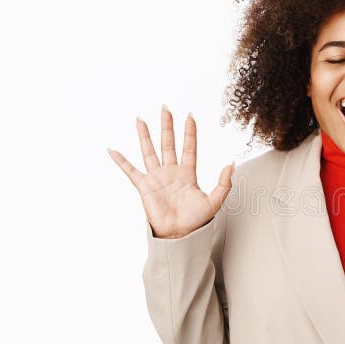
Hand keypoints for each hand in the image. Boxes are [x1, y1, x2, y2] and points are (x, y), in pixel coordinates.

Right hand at [107, 104, 234, 238]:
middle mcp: (171, 173)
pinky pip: (130, 171)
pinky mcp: (145, 187)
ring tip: (140, 119)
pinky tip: (113, 149)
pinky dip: (121, 161)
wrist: (180, 235)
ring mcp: (157, 178)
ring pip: (150, 151)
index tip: (190, 116)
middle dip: (167, 126)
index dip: (190, 132)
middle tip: (165, 108)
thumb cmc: (197, 221)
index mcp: (188, 174)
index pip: (189, 148)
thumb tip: (232, 163)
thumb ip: (224, 182)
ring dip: (145, 135)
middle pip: (168, 144)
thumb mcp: (215, 200)